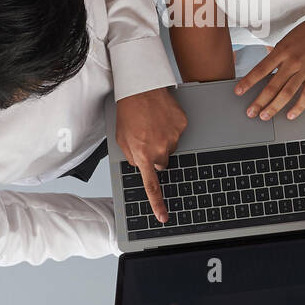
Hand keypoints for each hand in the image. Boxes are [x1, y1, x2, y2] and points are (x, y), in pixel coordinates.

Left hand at [115, 88, 187, 222]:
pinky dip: (171, 127)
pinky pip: (178, 133)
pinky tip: (161, 117)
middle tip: (147, 139)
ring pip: (170, 147)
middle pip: (162, 163)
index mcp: (143, 155)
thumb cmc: (128, 112)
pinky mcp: (182, 125)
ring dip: (163, 140)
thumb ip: (132, 156)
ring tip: (152, 123)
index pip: (151, 186)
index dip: (157, 203)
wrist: (141, 87)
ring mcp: (174, 137)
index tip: (162, 216)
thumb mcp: (122, 139)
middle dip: (155, 155)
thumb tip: (141, 163)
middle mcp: (160, 149)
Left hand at [234, 0, 304, 119]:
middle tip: (251, 112)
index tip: (238, 92)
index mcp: (281, 50)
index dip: (248, 82)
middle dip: (259, 101)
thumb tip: (266, 63)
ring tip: (265, 116)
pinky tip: (290, 114)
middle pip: (272, 86)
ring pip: (287, 93)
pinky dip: (298, 107)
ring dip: (274, 107)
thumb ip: (275, 52)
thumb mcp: (286, 38)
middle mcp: (291, 61)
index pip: (260, 70)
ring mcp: (304, 69)